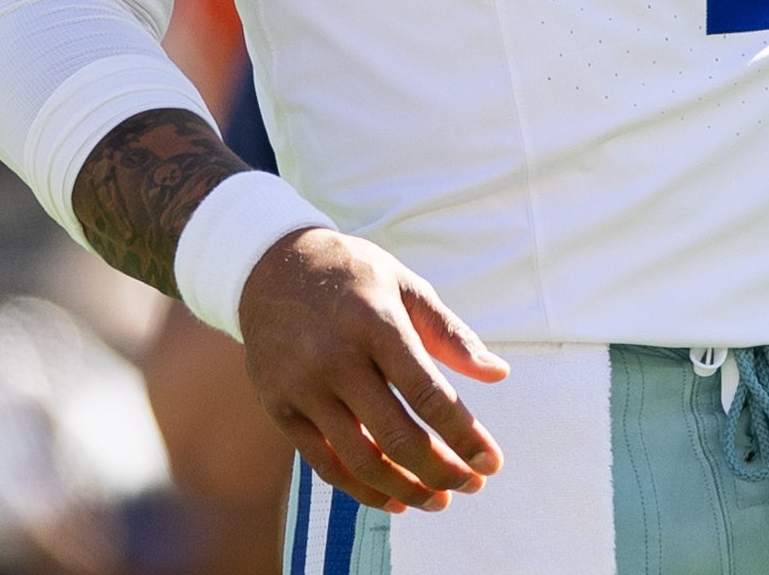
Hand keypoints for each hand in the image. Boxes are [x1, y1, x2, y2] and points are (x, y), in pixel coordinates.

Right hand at [239, 227, 508, 513]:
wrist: (270, 268)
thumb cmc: (354, 276)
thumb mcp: (406, 286)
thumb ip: (450, 334)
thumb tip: (498, 374)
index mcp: (374, 323)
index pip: (427, 394)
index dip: (464, 435)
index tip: (492, 461)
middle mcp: (335, 359)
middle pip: (395, 435)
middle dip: (441, 470)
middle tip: (472, 485)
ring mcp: (302, 388)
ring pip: (359, 459)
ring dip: (405, 489)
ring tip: (438, 500)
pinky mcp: (280, 409)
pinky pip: (324, 463)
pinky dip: (361, 488)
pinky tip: (393, 498)